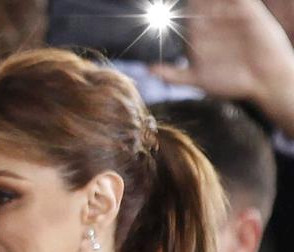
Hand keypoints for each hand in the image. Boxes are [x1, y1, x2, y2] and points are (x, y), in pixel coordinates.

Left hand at [150, 0, 293, 135]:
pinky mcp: (249, 11)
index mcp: (198, 34)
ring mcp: (231, 15)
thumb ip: (173, 74)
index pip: (183, 16)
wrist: (264, 82)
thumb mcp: (198, 79)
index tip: (157, 8)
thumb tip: (148, 70)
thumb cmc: (231, 83)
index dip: (170, 11)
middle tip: (181, 1)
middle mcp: (214, 22)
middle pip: (198, 4)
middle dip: (192, 3)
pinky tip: (222, 0)